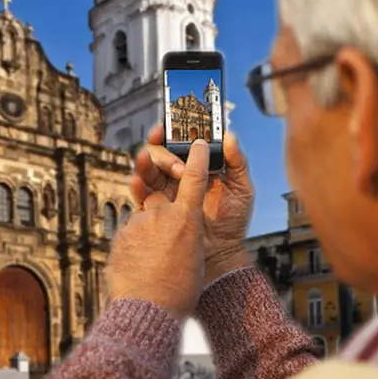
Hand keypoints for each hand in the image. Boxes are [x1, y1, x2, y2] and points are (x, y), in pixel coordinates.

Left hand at [107, 140, 209, 319]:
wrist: (146, 310)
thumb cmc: (179, 290)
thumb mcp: (193, 256)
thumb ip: (186, 233)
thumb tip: (179, 229)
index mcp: (186, 220)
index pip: (194, 178)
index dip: (196, 157)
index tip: (198, 142)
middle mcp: (161, 214)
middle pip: (161, 194)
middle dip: (161, 200)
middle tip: (166, 218)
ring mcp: (138, 222)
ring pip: (144, 216)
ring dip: (148, 232)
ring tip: (154, 260)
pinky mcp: (120, 233)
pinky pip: (131, 231)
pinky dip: (136, 244)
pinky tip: (140, 265)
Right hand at [129, 125, 253, 282]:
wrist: (222, 252)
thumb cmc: (233, 220)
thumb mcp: (242, 188)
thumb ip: (237, 161)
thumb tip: (229, 136)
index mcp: (196, 165)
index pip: (179, 141)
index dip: (171, 130)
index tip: (170, 126)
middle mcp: (176, 175)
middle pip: (159, 152)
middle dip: (165, 154)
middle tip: (179, 167)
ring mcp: (164, 190)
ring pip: (146, 168)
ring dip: (147, 162)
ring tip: (158, 167)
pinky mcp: (154, 208)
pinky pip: (139, 193)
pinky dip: (135, 184)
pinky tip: (137, 181)